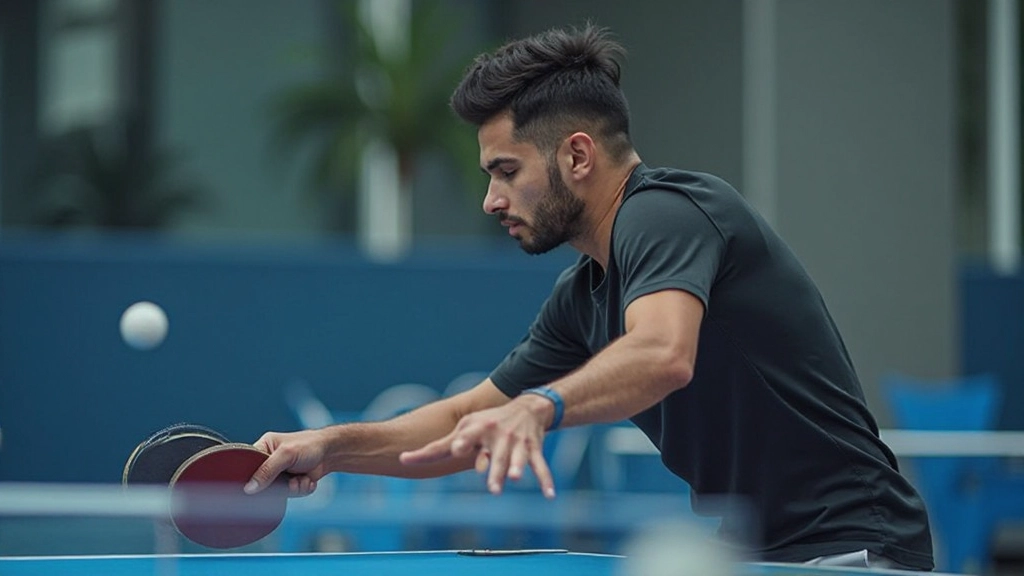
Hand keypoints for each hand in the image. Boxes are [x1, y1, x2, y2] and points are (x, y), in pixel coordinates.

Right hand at [247, 429, 330, 496]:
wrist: (331, 453)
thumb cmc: (309, 445)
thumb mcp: (286, 455)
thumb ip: (267, 470)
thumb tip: (250, 488)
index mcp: (263, 448)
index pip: (247, 465)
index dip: (250, 477)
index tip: (257, 486)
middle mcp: (269, 462)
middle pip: (262, 483)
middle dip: (279, 485)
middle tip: (289, 480)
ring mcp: (280, 474)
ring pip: (279, 492)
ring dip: (293, 487)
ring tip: (301, 477)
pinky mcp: (291, 483)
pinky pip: (291, 494)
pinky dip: (302, 489)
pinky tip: (307, 479)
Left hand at [399, 397, 555, 497]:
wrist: (528, 407)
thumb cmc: (488, 421)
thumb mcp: (468, 426)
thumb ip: (446, 445)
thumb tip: (410, 461)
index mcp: (478, 428)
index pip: (465, 438)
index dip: (460, 443)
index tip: (456, 448)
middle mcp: (498, 435)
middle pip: (494, 454)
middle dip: (492, 467)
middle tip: (490, 483)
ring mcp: (517, 443)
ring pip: (517, 459)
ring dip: (516, 468)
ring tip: (515, 478)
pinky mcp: (533, 449)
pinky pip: (540, 467)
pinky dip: (546, 481)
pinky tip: (549, 495)